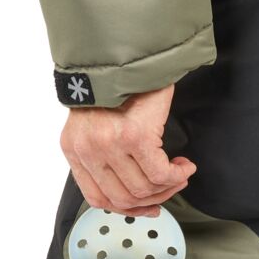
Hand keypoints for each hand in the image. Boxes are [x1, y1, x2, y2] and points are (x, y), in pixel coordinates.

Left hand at [60, 85, 195, 216]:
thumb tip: (136, 198)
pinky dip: (176, 175)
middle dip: (154, 198)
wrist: (130, 50)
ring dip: (168, 186)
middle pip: (123, 198)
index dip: (127, 208)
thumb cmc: (119, 84)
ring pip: (143, 189)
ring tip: (179, 173)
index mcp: (75, 148)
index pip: (98, 198)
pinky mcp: (134, 136)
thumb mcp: (99, 125)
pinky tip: (184, 166)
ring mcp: (108, 143)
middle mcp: (87, 148)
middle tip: (171, 186)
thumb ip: (106, 159)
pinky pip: (159, 174)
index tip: (148, 207)